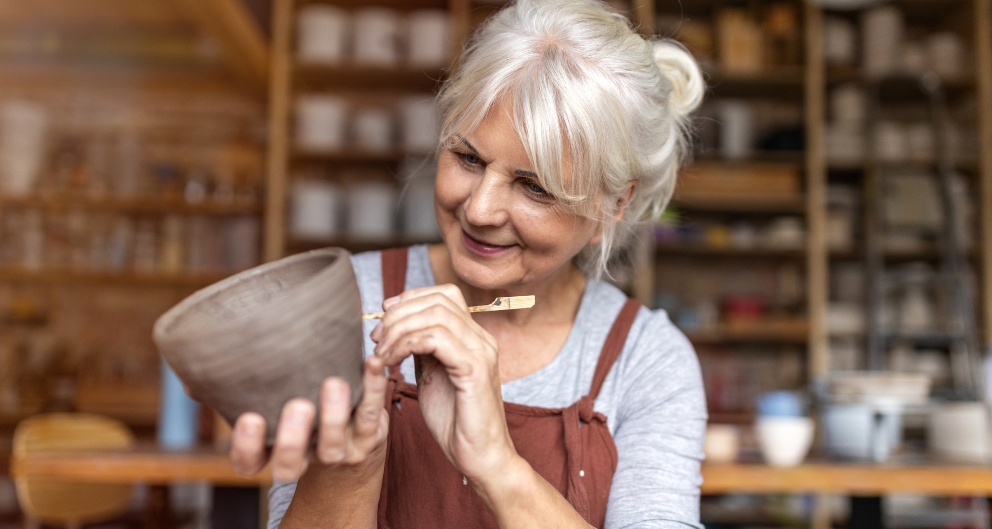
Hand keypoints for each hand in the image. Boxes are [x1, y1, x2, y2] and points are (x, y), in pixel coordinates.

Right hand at [229, 355, 389, 481]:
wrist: (355, 438)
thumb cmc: (301, 407)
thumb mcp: (270, 401)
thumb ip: (237, 389)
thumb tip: (199, 375)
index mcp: (272, 449)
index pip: (249, 462)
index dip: (247, 447)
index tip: (251, 417)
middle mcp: (303, 456)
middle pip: (290, 465)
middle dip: (293, 439)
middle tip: (299, 406)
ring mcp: (336, 450)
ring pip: (333, 447)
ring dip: (333, 416)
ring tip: (334, 384)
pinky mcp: (366, 435)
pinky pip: (370, 413)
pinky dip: (373, 387)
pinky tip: (371, 363)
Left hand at [370, 284, 516, 484]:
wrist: (482, 458)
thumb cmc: (456, 422)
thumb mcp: (432, 377)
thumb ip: (422, 350)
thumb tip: (399, 328)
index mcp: (473, 338)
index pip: (444, 295)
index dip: (410, 298)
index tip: (384, 317)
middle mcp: (482, 339)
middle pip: (438, 300)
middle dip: (399, 314)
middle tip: (376, 339)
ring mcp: (481, 352)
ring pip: (436, 314)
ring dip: (400, 329)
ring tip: (381, 353)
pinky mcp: (475, 370)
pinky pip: (437, 339)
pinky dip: (407, 344)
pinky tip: (392, 362)